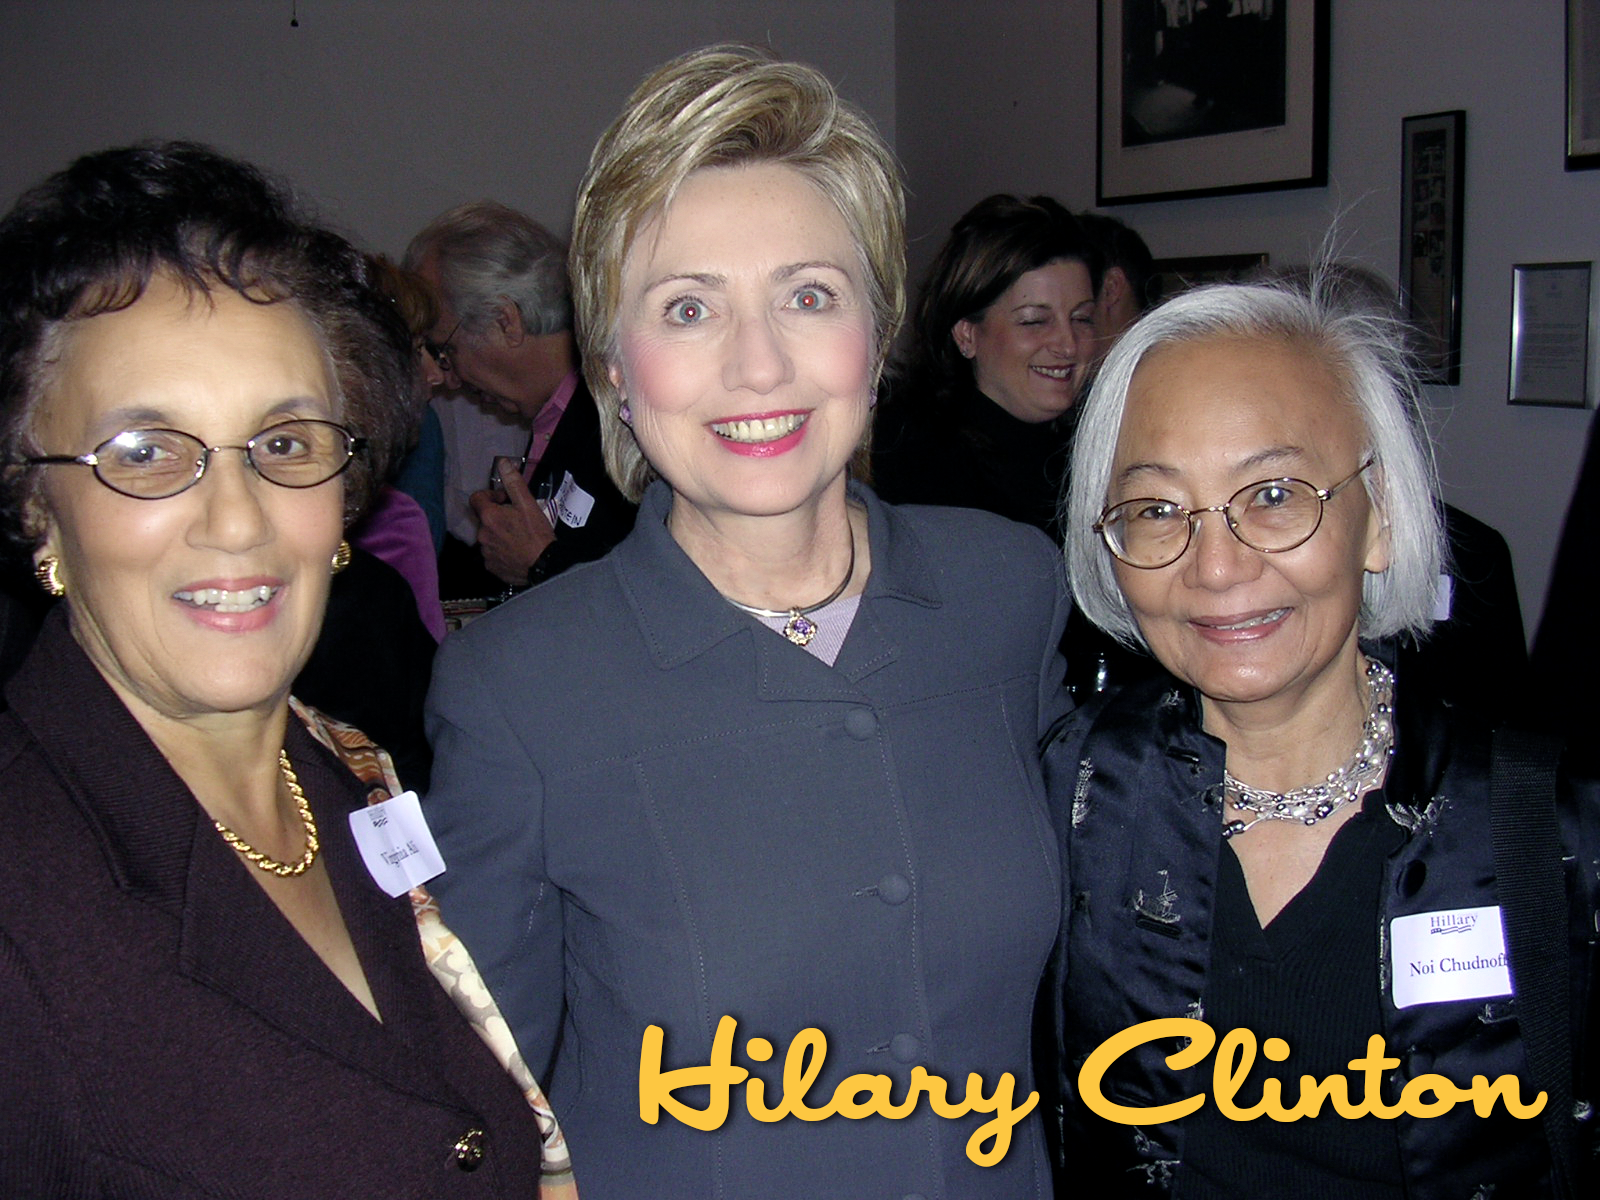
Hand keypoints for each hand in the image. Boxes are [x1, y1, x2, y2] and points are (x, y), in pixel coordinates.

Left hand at [470, 470, 555, 584]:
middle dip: (497, 517)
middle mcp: (482, 535)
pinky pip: (492, 554)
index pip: (476, 498)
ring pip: (488, 537)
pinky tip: (516, 552)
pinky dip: (501, 551)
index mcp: (489, 517)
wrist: (545, 566)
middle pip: (484, 519)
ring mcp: (486, 553)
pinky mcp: (492, 567)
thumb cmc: (537, 534)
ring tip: (518, 537)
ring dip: (498, 534)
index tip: (505, 501)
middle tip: (517, 520)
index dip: (490, 496)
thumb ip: (513, 483)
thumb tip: (502, 462)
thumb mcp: (528, 505)